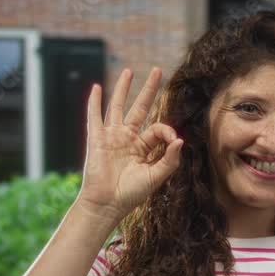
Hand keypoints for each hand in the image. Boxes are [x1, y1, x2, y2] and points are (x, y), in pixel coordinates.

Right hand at [76, 66, 183, 220]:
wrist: (108, 204)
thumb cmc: (131, 194)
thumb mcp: (156, 176)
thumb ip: (169, 159)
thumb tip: (180, 140)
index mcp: (143, 147)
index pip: (158, 128)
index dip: (168, 130)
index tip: (173, 140)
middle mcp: (128, 139)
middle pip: (140, 108)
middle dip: (148, 90)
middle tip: (157, 71)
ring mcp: (112, 137)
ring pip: (118, 107)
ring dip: (123, 88)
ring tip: (129, 71)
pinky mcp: (97, 139)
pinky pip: (94, 117)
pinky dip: (94, 102)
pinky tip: (96, 88)